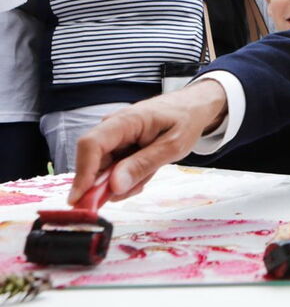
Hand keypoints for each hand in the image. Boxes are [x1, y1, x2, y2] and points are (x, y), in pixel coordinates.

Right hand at [68, 80, 227, 204]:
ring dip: (124, 180)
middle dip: (109, 184)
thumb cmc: (185, 120)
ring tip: (151, 171)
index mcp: (126, 120)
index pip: (91, 144)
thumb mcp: (173, 146)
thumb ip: (144, 164)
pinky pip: (113, 168)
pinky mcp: (117, 145)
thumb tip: (114, 186)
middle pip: (94, 162)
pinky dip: (128, 176)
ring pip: (104, 169)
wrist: (192, 107)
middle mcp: (113, 127)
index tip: (81, 199)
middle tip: (137, 187)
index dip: (82, 173)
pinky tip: (146, 170)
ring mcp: (113, 137)